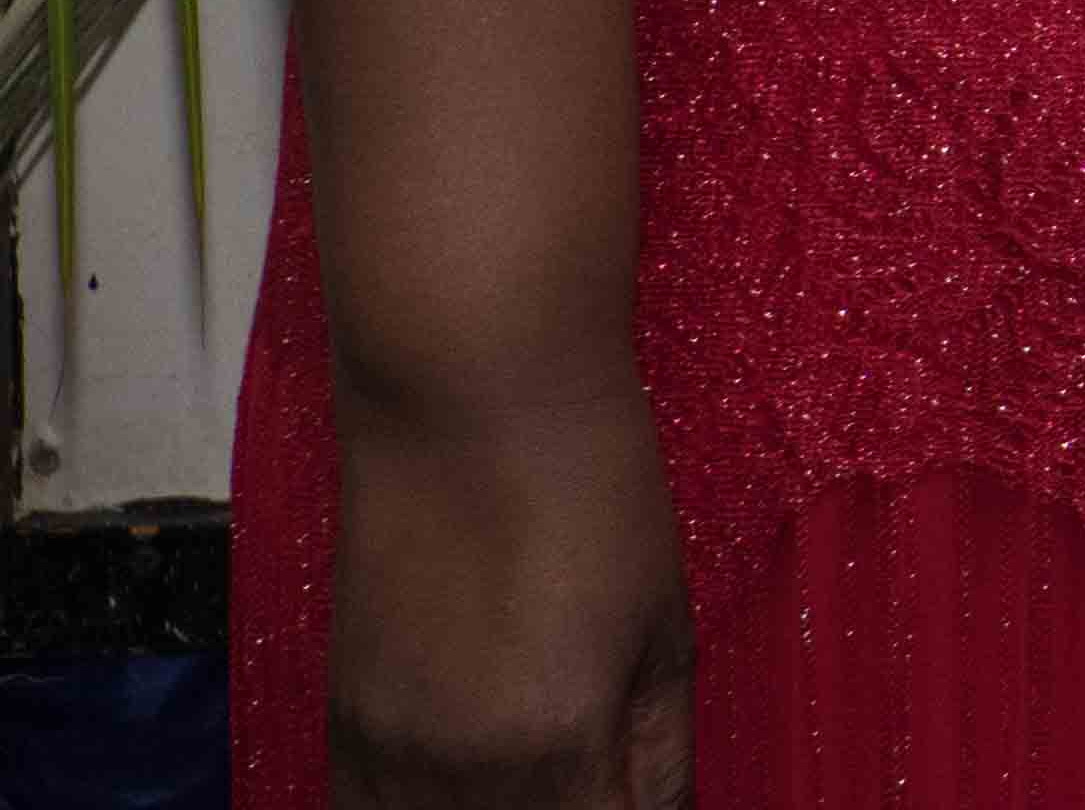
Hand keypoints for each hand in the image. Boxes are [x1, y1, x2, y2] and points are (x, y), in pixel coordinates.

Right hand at [322, 375, 695, 808]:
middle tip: (599, 777)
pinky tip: (463, 789)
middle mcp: (454, 769)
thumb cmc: (584, 482)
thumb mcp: (664, 624)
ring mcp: (381, 748)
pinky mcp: (341, 717)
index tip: (641, 798)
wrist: (470, 396)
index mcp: (554, 747)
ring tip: (541, 777)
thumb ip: (659, 745)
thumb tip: (662, 809)